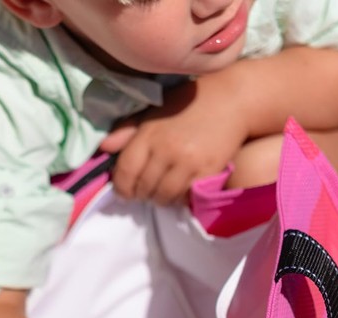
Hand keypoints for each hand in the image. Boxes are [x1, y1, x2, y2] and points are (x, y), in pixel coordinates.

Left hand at [101, 78, 248, 205]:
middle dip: (142, 194)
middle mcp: (166, 150)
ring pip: (164, 197)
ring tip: (164, 191)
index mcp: (149, 134)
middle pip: (143, 188)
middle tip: (146, 191)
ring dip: (161, 199)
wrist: (233, 99)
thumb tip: (104, 147)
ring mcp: (187, 163)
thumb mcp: (155, 110)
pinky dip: (180, 199)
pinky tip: (182, 190)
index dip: (122, 188)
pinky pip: (186, 198)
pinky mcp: (207, 172)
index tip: (126, 191)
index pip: (125, 172)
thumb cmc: (190, 102)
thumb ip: (128, 129)